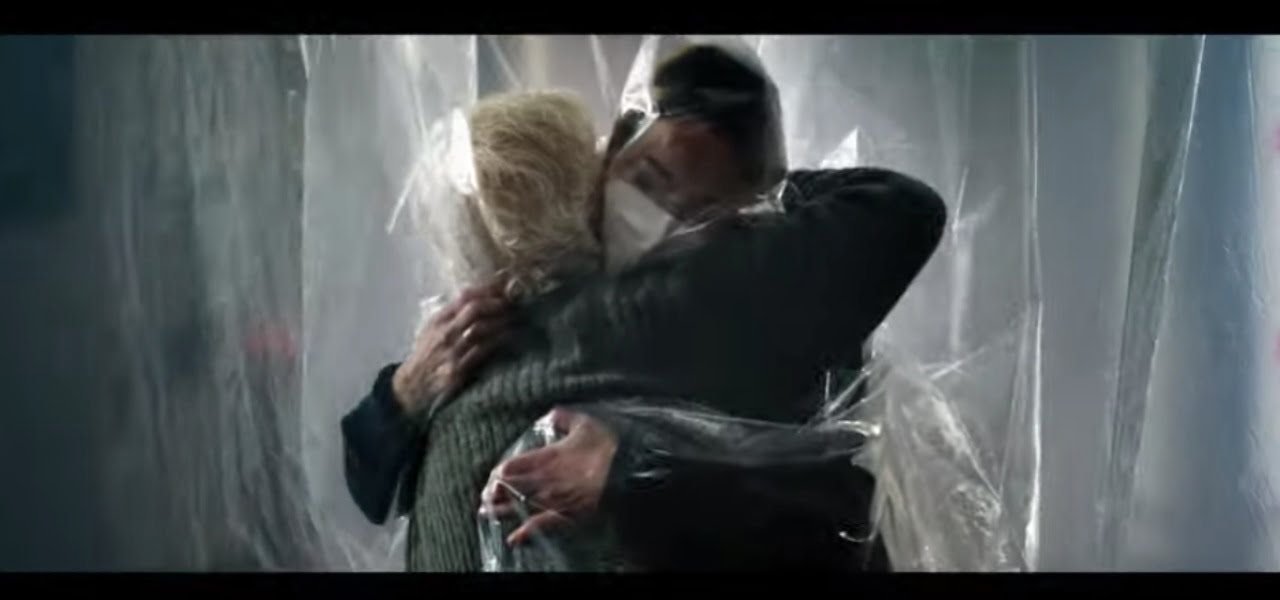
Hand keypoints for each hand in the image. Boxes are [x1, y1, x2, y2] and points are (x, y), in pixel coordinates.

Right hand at [391, 279, 511, 413]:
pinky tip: (508, 337)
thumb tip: (481, 298)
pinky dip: (498, 342)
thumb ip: (451, 315)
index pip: (464, 297)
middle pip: (474, 310)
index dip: (487, 290)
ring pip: (480, 329)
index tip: (503, 289)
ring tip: (515, 319)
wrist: (414, 384)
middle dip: (497, 304)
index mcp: (438, 320)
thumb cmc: (427, 354)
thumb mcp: (431, 330)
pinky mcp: (458, 370)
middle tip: (513, 304)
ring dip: (502, 322)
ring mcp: (451, 351)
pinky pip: (482, 352)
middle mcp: (444, 333)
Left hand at [480, 409, 618, 545]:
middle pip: (509, 488)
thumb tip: (552, 414)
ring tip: (488, 513)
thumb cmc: (608, 447)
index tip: (494, 475)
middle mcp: (544, 480)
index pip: (511, 466)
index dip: (499, 472)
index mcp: (546, 457)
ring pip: (519, 506)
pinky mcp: (566, 515)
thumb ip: (565, 418)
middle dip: (494, 493)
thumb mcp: (585, 424)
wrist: (629, 471)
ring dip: (501, 510)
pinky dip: (526, 533)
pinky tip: (514, 538)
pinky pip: (541, 526)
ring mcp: (553, 500)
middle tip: (486, 496)